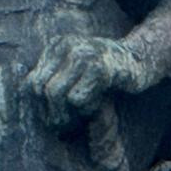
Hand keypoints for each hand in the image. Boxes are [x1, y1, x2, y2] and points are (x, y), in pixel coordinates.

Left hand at [26, 36, 155, 129]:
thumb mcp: (74, 70)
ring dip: (67, 113)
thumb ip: (54, 79)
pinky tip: (99, 103)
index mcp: (55, 46)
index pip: (31, 82)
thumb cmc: (105, 71)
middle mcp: (65, 46)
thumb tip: (29, 98)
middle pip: (40, 89)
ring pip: (54, 93)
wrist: (141, 59)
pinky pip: (77, 98)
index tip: (56, 118)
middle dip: (52, 112)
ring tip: (83, 113)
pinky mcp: (100, 67)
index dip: (40, 106)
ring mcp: (82, 54)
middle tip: (68, 124)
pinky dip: (85, 108)